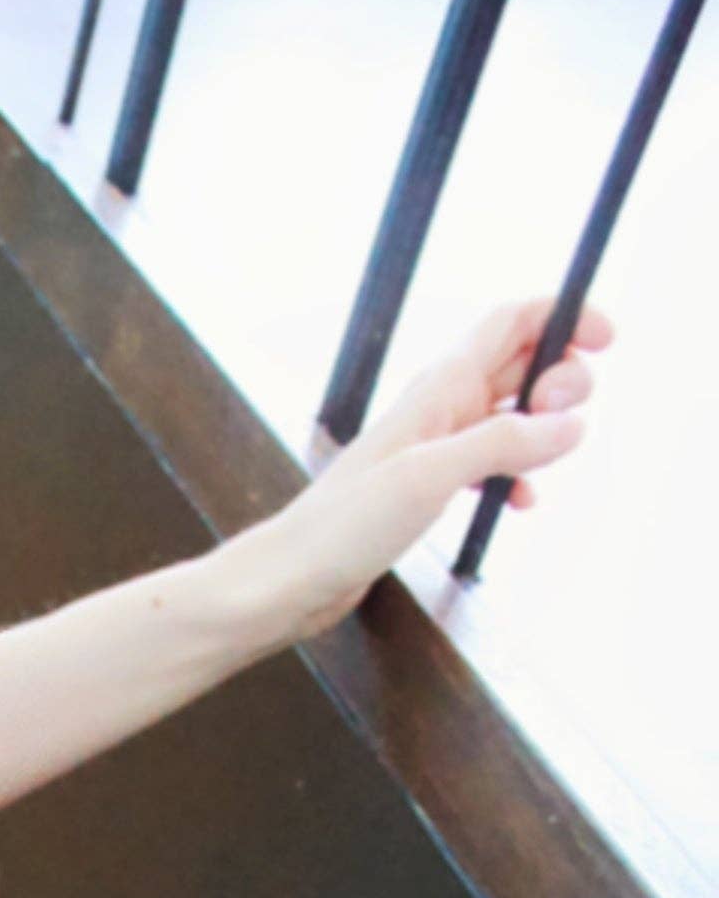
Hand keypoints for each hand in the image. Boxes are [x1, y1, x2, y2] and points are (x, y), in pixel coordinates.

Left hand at [253, 298, 612, 642]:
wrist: (291, 579)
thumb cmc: (343, 527)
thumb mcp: (432, 477)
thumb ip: (503, 444)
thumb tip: (571, 424)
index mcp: (439, 388)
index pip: (513, 322)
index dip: (565, 317)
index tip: (606, 340)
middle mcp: (439, 409)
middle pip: (520, 363)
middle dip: (562, 377)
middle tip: (569, 418)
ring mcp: (433, 448)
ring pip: (508, 415)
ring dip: (543, 426)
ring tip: (554, 457)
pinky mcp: (426, 489)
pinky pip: (488, 464)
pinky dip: (516, 474)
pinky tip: (522, 502)